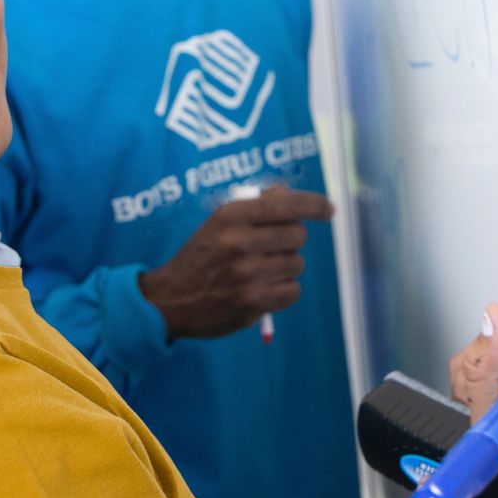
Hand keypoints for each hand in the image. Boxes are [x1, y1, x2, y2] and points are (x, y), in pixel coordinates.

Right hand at [137, 188, 333, 339]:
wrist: (169, 301)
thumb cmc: (199, 257)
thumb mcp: (217, 223)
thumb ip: (253, 207)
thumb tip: (289, 195)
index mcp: (230, 216)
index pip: (286, 204)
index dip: (314, 205)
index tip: (329, 209)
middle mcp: (240, 242)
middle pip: (297, 235)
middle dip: (291, 241)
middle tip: (272, 248)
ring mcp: (248, 274)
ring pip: (296, 264)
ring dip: (285, 267)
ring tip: (260, 271)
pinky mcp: (253, 303)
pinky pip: (293, 291)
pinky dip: (284, 291)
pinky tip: (264, 289)